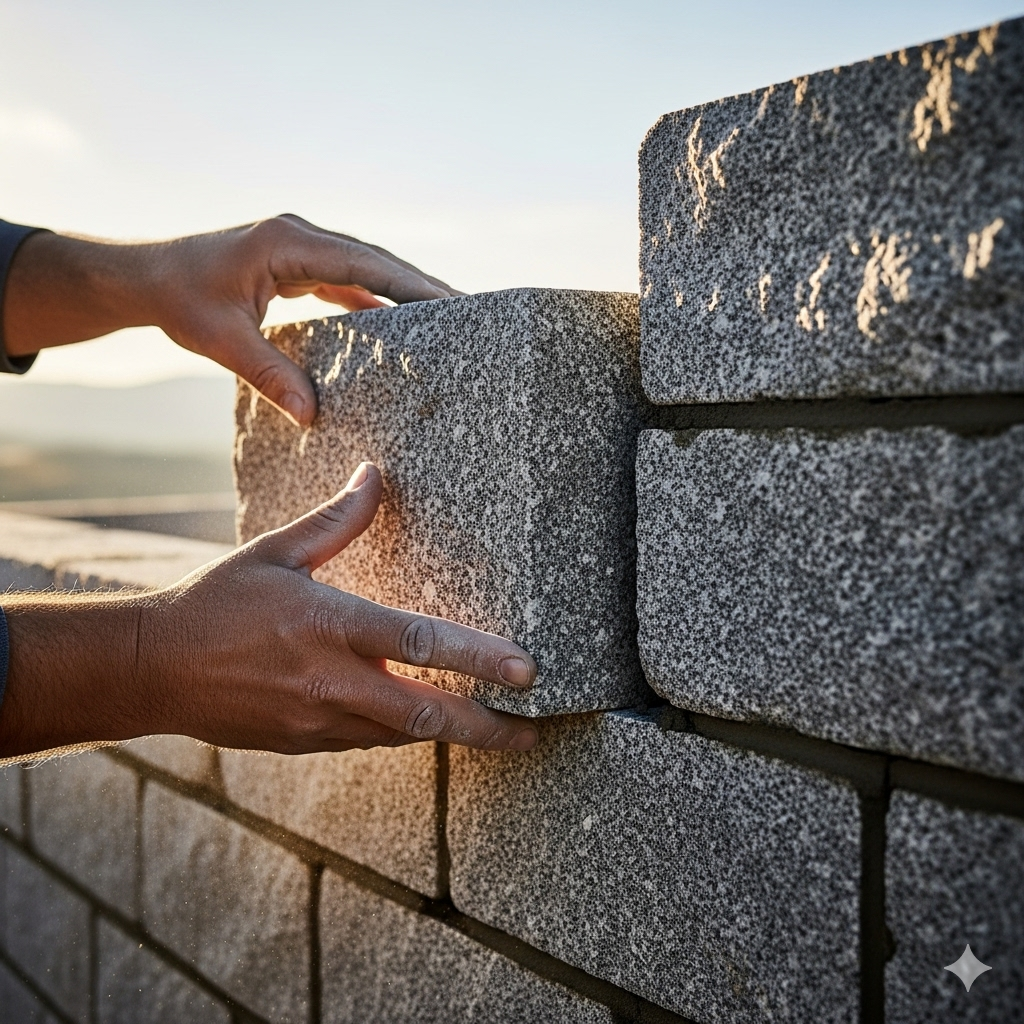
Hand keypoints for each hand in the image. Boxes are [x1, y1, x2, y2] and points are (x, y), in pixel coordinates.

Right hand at [0, 463, 537, 759]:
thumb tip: (375, 475)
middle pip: (427, 713)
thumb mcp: (275, 551)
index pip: (421, 643)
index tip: (529, 671)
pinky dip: (404, 734)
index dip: (480, 659)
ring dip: (451, 734)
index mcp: (328, 624)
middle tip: (533, 729)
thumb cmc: (216, 601)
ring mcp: (316, 720)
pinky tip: (426, 723)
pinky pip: (368, 742)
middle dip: (486, 726)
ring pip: (403, 736)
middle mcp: (330, 681)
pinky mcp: (304, 744)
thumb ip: (335, 522)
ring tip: (497, 732)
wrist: (153, 669)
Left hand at [3, 215, 460, 426]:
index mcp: (286, 242)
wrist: (145, 276)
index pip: (363, 263)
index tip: (454, 302)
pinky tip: (401, 325)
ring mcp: (301, 248)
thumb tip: (312, 417)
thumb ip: (269, 374)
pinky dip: (375, 300)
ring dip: (403, 292)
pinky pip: (348, 281)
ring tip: (450, 319)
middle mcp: (301, 237)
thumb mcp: (221, 340)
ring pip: (366, 268)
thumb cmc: (178, 299)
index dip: (410, 284)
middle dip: (422, 286)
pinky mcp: (299, 264)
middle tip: (471, 311)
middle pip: (376, 261)